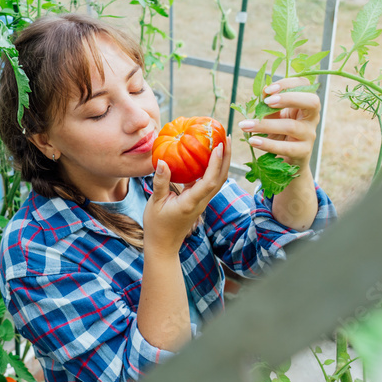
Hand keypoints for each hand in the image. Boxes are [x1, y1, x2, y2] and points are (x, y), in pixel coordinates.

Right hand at [143, 136, 231, 254]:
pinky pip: (209, 183)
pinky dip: (212, 168)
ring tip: (222, 143)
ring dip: (222, 162)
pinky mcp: (199, 201)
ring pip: (218, 180)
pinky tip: (207, 157)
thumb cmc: (157, 226)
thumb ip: (160, 182)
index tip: (219, 145)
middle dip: (226, 157)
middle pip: (220, 178)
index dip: (216, 162)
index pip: (208, 180)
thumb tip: (162, 161)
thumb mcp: (155, 203)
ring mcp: (202, 202)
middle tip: (227, 136)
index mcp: (191, 202)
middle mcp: (201, 202)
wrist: (163, 245)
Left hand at [238, 77, 319, 166]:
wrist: (286, 161)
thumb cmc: (279, 134)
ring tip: (245, 125)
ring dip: (266, 125)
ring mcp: (309, 135)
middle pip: (312, 102)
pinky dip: (267, 144)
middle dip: (289, 98)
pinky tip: (253, 140)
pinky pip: (286, 147)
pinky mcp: (303, 152)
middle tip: (267, 101)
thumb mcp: (273, 116)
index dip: (288, 84)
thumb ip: (269, 104)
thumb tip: (263, 90)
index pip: (305, 86)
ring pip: (291, 126)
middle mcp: (312, 118)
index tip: (268, 90)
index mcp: (305, 104)